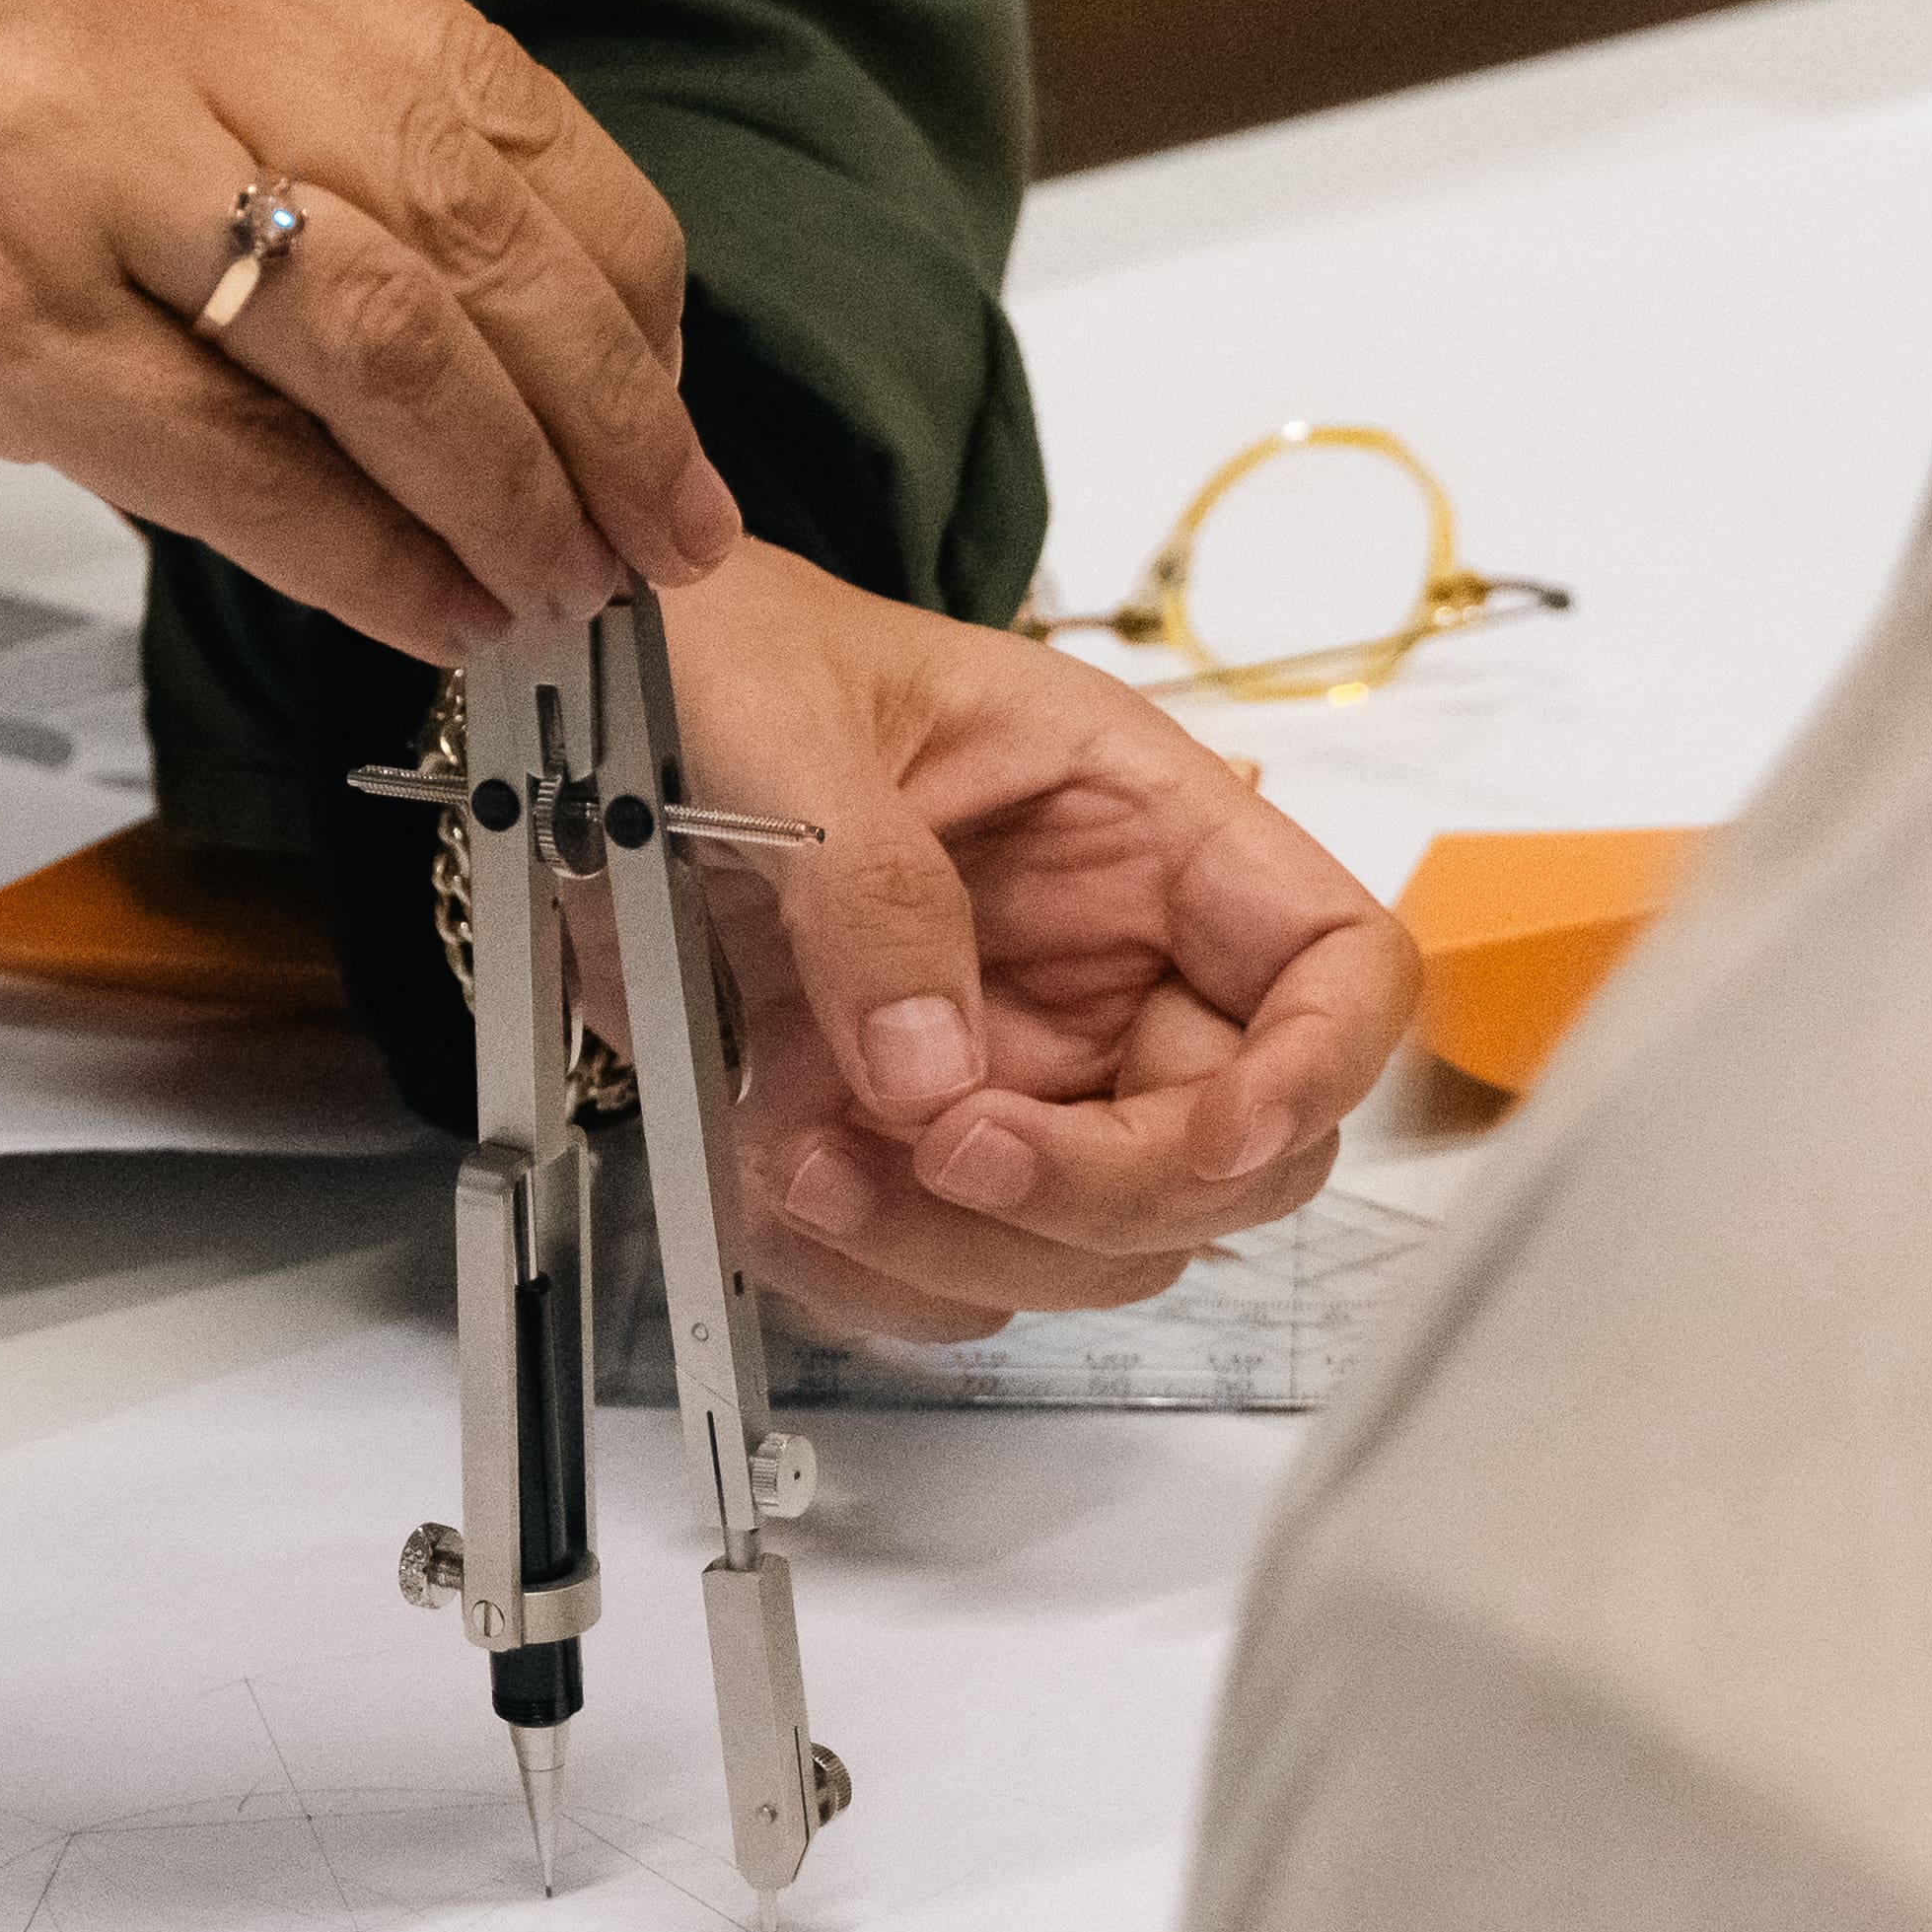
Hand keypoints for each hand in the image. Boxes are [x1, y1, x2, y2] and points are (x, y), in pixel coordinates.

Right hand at [0, 0, 733, 662]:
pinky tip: (425, 611)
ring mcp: (53, 132)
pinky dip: (370, 554)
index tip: (659, 395)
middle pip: (484, 208)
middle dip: (608, 403)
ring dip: (511, 493)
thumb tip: (398, 305)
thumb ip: (203, 122)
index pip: (490, 87)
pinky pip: (243, 451)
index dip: (613, 272)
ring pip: (394, 332)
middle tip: (661, 531)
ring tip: (558, 593)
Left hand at [595, 548, 1416, 1341]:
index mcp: (1143, 827)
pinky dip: (860, 1274)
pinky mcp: (902, 1144)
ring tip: (798, 1160)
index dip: (1312, 1076)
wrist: (592, 705)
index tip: (1200, 1138)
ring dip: (954, 1249)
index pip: (1339, 971)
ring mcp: (1017, 1070)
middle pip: (1229, 1164)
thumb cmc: (723, 658)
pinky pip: (942, 1273)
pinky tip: (765, 1173)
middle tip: (935, 1153)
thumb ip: (866, 884)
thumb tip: (928, 1071)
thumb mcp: (781, 721)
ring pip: (1087, 1250)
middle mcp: (1112, 966)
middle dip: (1094, 1198)